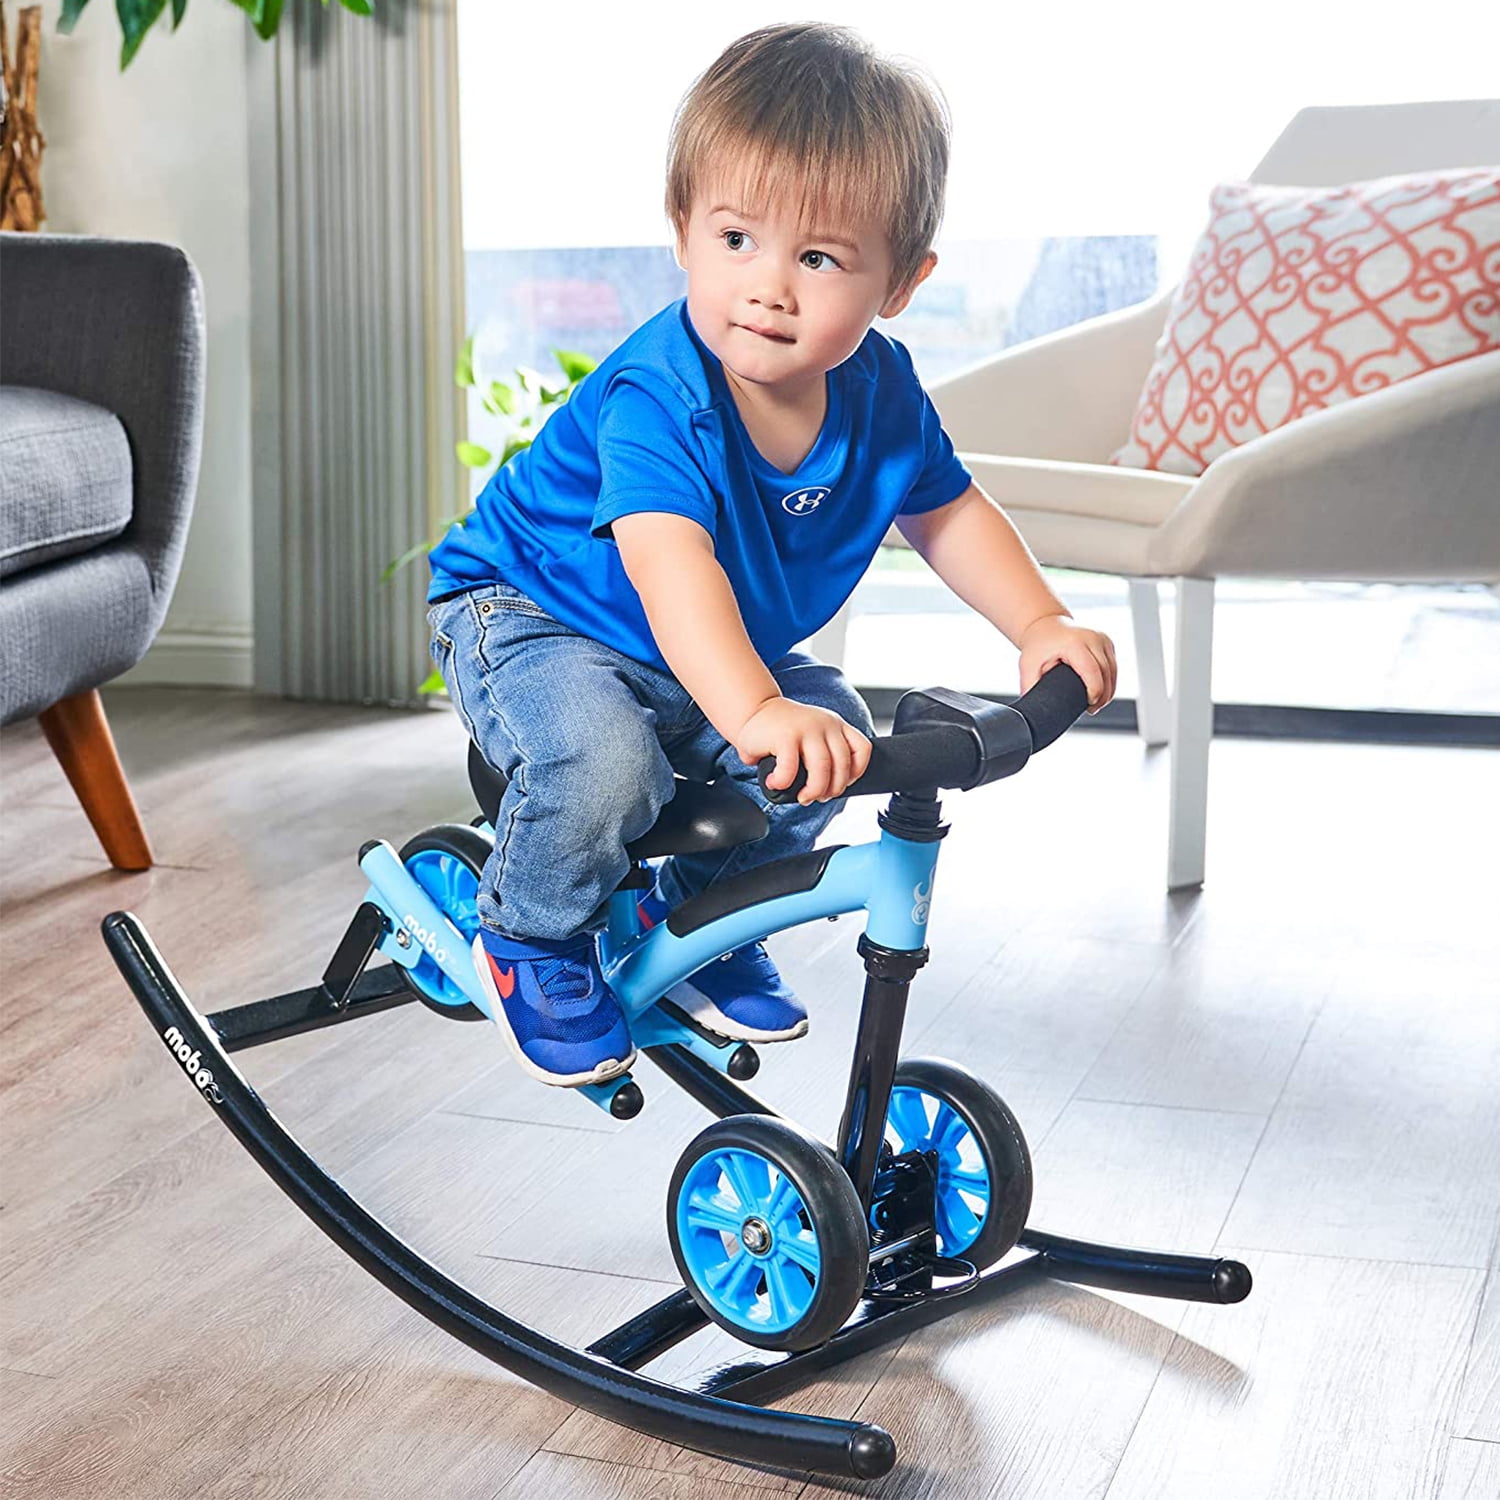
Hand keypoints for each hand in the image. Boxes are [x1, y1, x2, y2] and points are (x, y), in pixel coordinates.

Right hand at [735, 697, 872, 804]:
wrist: (754, 709)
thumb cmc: (783, 731)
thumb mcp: (813, 737)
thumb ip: (825, 757)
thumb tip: (827, 791)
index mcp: (835, 726)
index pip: (862, 749)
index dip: (855, 773)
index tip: (839, 783)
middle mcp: (825, 725)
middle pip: (842, 765)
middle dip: (832, 789)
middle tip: (817, 796)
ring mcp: (806, 729)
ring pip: (822, 768)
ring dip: (814, 790)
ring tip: (802, 796)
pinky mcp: (784, 736)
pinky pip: (790, 769)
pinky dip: (783, 782)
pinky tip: (774, 782)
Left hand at [1018, 614, 1116, 712]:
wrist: (1045, 625)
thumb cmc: (1038, 646)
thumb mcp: (1028, 666)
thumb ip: (1030, 686)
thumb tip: (1032, 708)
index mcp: (1074, 643)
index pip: (1092, 671)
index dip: (1095, 692)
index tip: (1089, 706)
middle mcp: (1092, 638)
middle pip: (1106, 673)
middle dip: (1102, 696)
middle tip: (1091, 710)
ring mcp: (1102, 638)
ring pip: (1113, 671)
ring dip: (1108, 691)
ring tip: (1096, 704)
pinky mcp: (1107, 642)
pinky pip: (1114, 666)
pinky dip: (1110, 681)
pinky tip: (1102, 692)